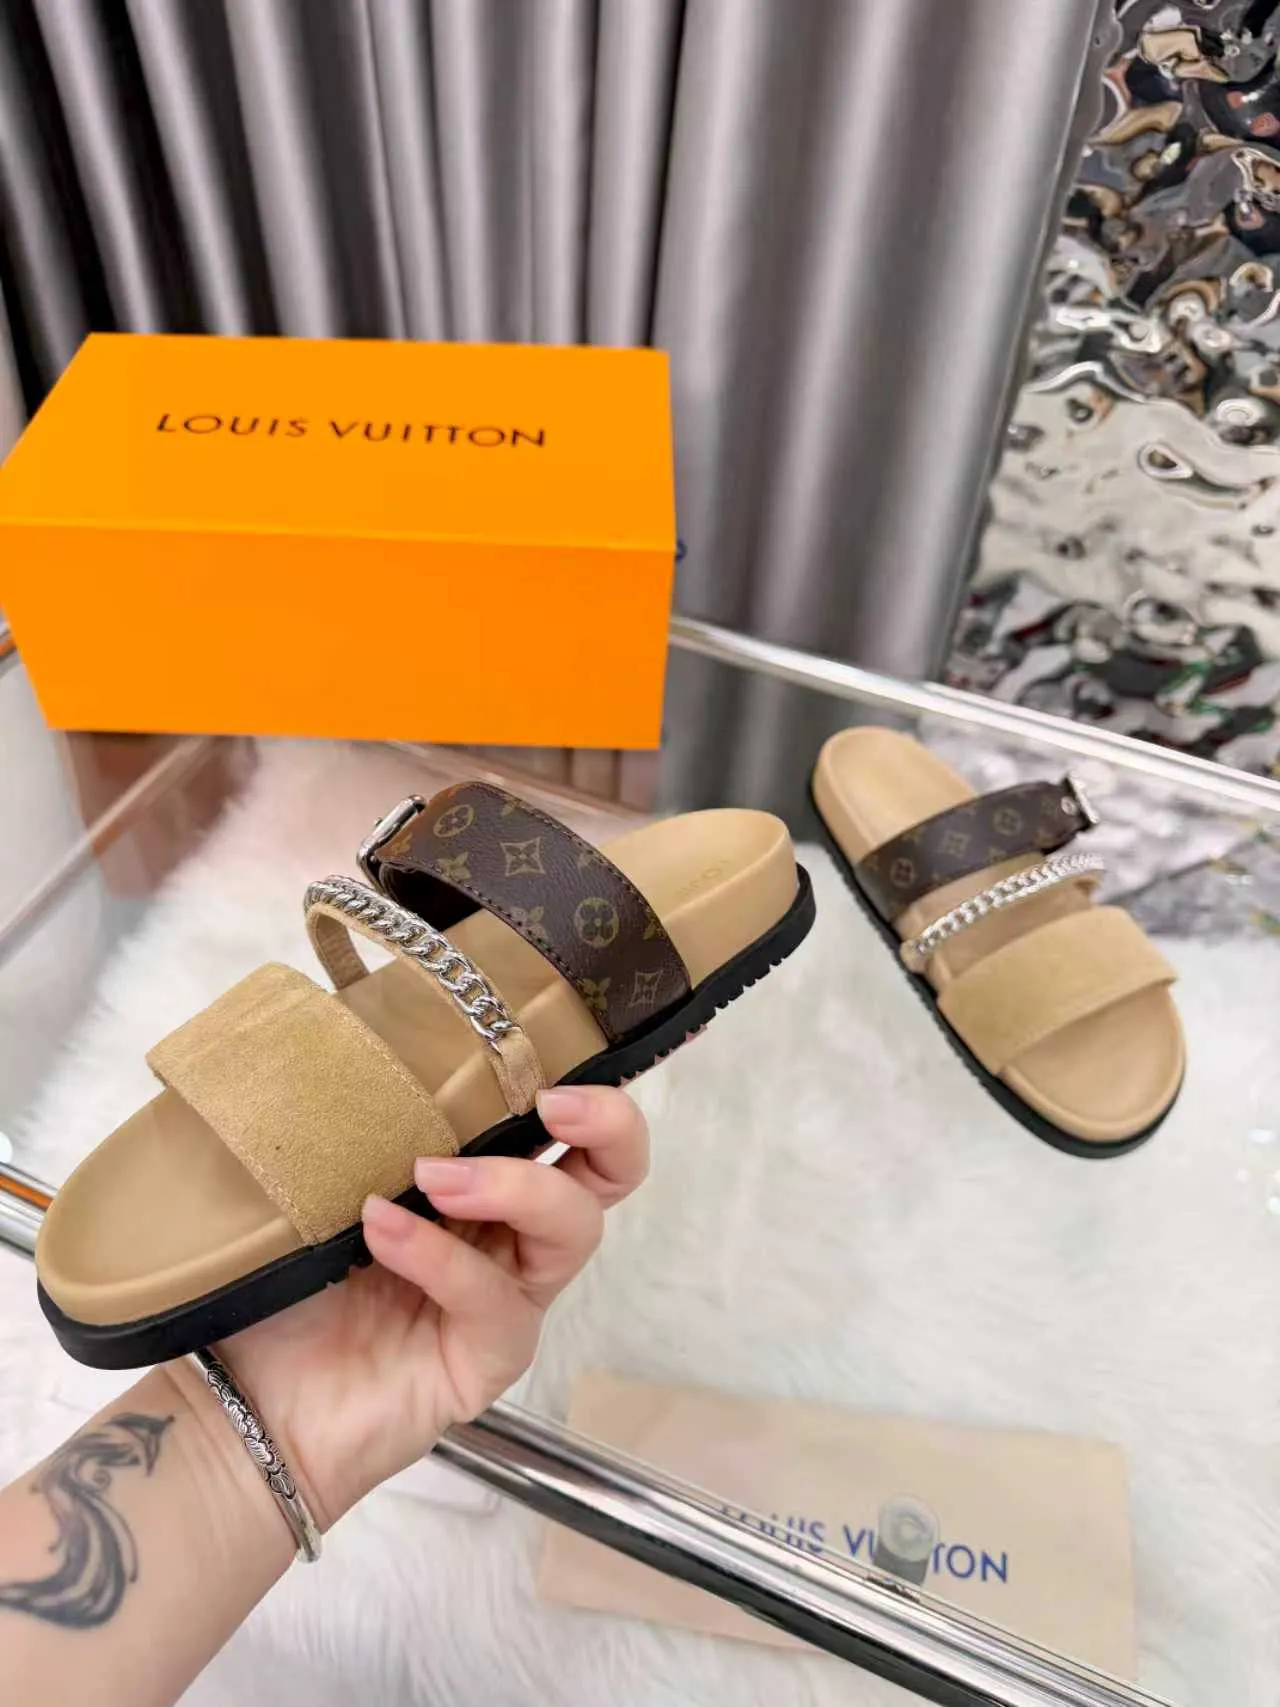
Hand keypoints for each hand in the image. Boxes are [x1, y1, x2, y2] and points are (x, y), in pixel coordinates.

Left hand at [182, 1085, 647, 1528]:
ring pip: (573, 1229)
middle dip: (606, 1124)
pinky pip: (493, 1302)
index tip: (538, 1050)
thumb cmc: (281, 1282)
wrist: (238, 1401)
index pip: (567, 1123)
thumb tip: (353, 1035)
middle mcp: (509, 1234)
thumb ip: (359, 1122)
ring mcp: (506, 1299)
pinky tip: (383, 1232)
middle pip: (612, 1173)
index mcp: (482, 1179)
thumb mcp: (319, 1181)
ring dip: (513, 1186)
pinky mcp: (488, 1360)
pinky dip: (441, 1258)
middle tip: (551, 1101)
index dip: (584, 1082)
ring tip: (433, 1175)